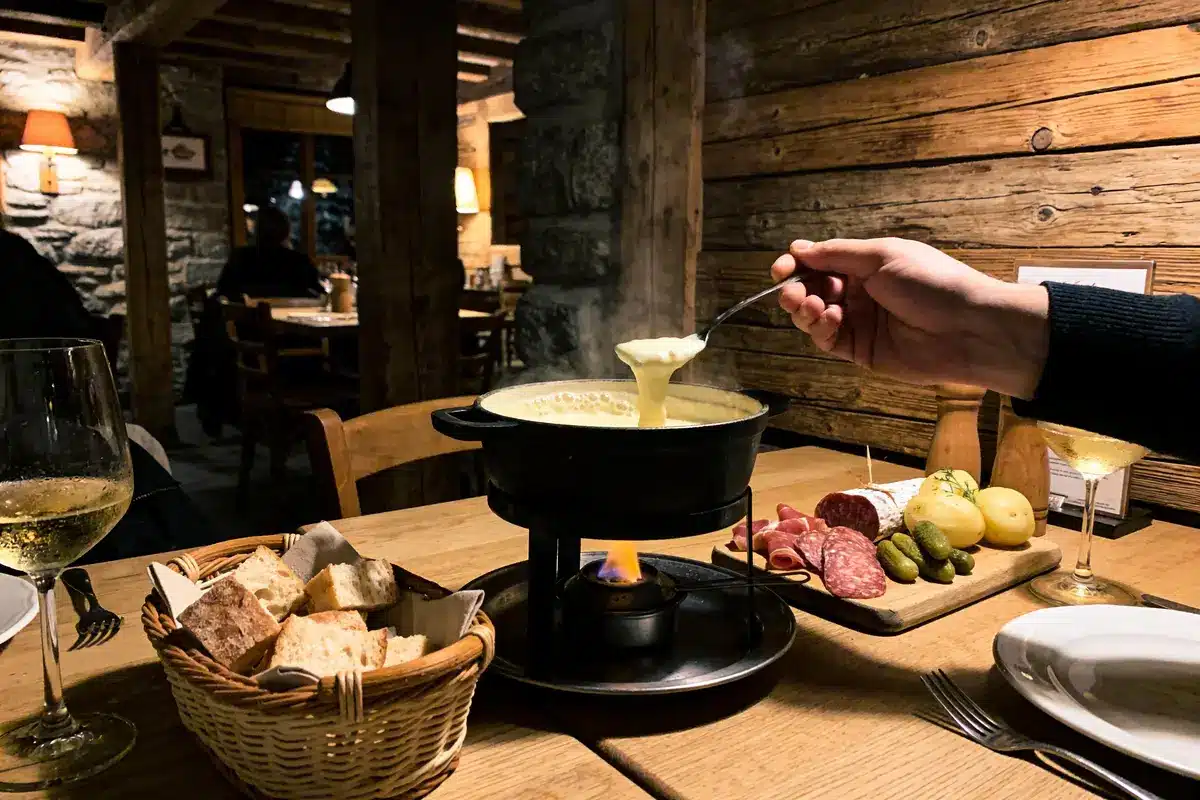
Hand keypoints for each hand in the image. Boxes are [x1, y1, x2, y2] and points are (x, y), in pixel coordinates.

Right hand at [771, 237, 1049, 397]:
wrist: (967, 329)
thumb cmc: (932, 283)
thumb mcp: (882, 256)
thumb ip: (836, 254)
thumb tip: (797, 247)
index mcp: (866, 264)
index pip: (820, 262)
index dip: (797, 265)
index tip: (781, 268)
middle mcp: (860, 292)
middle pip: (812, 290)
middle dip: (797, 290)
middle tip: (792, 294)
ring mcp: (860, 322)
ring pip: (814, 316)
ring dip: (805, 310)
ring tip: (812, 306)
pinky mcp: (861, 351)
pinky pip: (828, 340)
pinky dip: (820, 329)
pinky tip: (829, 319)